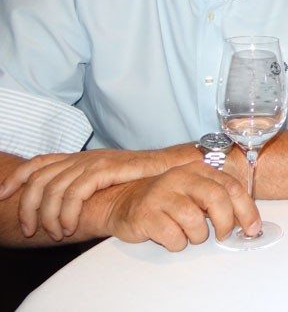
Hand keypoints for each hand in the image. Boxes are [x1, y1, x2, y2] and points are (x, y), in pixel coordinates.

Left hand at [0, 149, 174, 239]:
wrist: (168, 167)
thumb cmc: (140, 178)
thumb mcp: (106, 179)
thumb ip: (84, 185)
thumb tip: (63, 204)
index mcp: (79, 157)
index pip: (38, 162)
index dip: (16, 178)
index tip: (3, 195)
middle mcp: (82, 157)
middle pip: (40, 178)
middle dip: (28, 207)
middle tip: (31, 230)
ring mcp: (93, 161)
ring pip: (53, 188)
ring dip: (48, 215)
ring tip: (55, 233)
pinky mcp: (105, 168)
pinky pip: (74, 192)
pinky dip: (67, 212)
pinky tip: (69, 226)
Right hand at [101, 162, 260, 251]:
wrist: (124, 202)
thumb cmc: (168, 201)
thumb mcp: (196, 192)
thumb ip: (220, 200)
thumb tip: (249, 223)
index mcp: (199, 170)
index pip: (231, 187)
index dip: (246, 210)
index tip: (253, 229)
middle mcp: (181, 177)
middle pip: (216, 198)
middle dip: (226, 222)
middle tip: (223, 235)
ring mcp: (161, 194)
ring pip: (194, 220)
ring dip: (198, 236)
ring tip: (191, 235)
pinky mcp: (146, 213)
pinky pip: (173, 236)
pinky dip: (178, 243)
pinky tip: (174, 238)